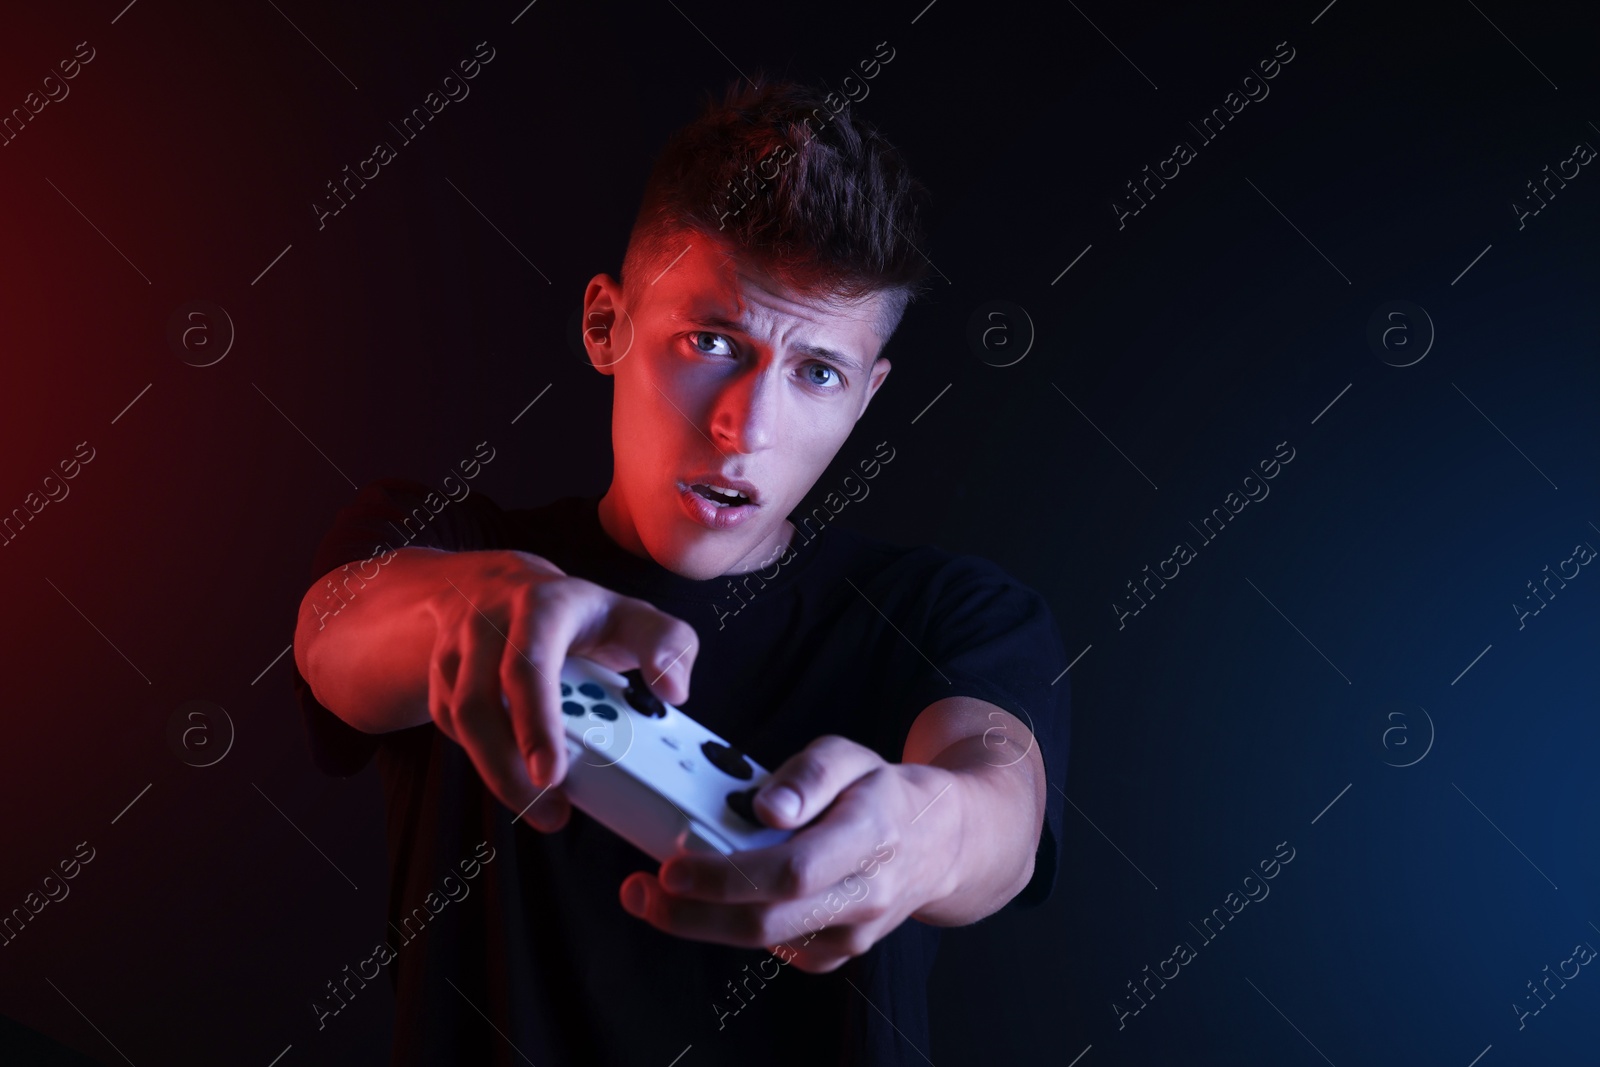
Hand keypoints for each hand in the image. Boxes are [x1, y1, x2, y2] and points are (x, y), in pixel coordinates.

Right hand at [423, 549, 699, 832]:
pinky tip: (515, 772)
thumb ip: (669, 643)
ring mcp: (457, 650)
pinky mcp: (439, 678)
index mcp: (542, 606)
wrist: (500, 586)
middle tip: (550, 811)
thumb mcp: (632, 615)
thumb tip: (673, 691)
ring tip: (541, 808)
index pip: (528, 665)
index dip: (536, 721)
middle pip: (479, 704)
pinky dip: (482, 757)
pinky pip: (450, 728)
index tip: (551, 774)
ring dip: (496, 773)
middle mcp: (490, 624)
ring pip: (459, 721)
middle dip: (507, 769)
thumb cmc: (578, 613)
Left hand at [617, 735, 963, 971]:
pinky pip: (773, 949)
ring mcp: (853, 933)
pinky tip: (711, 901)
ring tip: (653, 896)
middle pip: (767, 921)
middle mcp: (865, 894)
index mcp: (869, 835)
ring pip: (763, 941)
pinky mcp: (836, 953)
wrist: (936, 845)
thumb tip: (766, 807)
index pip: (792, 869)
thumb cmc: (882, 794)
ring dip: (699, 924)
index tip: (672, 864)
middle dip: (692, 914)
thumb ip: (808, 774)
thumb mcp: (850, 756)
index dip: (726, 874)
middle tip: (640, 890)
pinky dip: (732, 927)